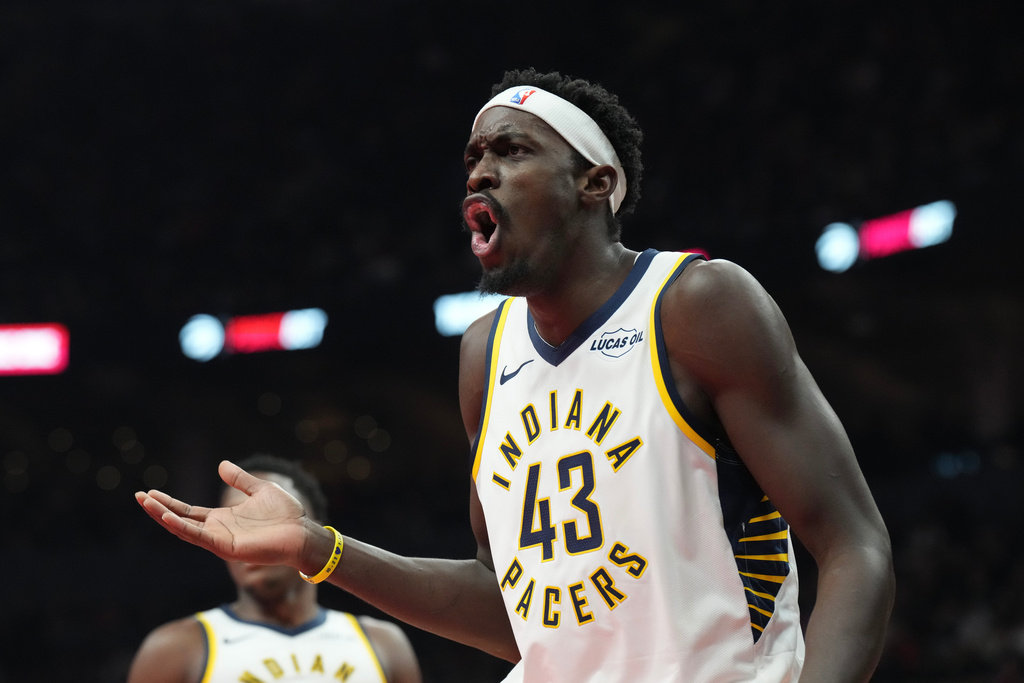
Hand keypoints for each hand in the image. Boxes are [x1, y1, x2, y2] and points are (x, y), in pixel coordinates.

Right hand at [135, 460, 310, 566]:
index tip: (149, 493)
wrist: (302, 532)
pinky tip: (168, 517)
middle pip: (180, 519)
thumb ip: (240, 479)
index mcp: (222, 518)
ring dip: (164, 516)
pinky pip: (199, 537)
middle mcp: (216, 530)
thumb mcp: (259, 489)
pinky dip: (182, 528)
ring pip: (184, 529)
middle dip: (158, 509)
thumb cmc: (285, 515)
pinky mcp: (226, 547)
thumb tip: (221, 465)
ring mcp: (219, 540)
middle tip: (138, 496)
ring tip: (147, 503)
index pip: (188, 511)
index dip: (168, 503)